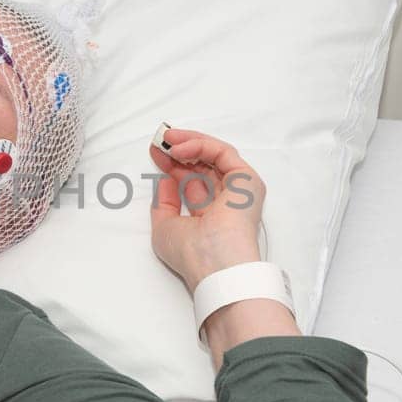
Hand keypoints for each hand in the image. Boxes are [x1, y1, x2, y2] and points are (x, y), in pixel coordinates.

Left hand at [148, 128, 266, 292]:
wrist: (214, 262)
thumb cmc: (192, 254)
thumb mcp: (165, 228)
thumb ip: (163, 203)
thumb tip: (164, 180)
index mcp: (210, 215)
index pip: (192, 182)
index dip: (172, 166)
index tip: (155, 154)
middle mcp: (225, 201)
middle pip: (202, 166)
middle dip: (179, 151)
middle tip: (159, 141)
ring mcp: (238, 189)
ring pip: (214, 155)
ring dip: (189, 143)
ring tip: (166, 139)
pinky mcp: (246, 179)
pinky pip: (222, 152)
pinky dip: (200, 145)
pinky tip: (179, 148)